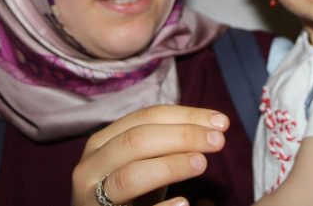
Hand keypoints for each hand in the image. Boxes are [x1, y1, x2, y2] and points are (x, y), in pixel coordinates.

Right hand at [71, 105, 229, 205]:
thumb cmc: (128, 193)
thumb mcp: (143, 163)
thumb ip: (167, 143)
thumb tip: (213, 126)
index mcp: (103, 141)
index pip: (146, 116)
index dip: (186, 115)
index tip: (221, 122)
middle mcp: (91, 165)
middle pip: (137, 140)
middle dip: (182, 136)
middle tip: (218, 141)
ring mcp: (92, 196)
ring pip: (130, 175)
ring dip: (170, 166)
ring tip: (201, 164)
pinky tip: (184, 203)